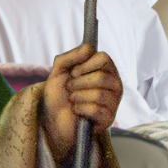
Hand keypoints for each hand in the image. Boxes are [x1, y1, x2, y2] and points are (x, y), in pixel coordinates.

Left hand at [41, 43, 122, 161]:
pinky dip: (80, 109)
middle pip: (101, 77)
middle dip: (79, 83)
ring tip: (74, 100)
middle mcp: (113, 84)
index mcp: (105, 70)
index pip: (104, 58)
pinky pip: (96, 110)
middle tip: (71, 88)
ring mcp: (113, 102)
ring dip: (78, 97)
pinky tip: (78, 111)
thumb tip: (89, 47)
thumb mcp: (59, 71)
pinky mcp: (108, 118)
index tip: (74, 72)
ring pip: (99, 94)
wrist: (54, 120)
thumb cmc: (60, 95)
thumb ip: (70, 56)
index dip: (86, 64)